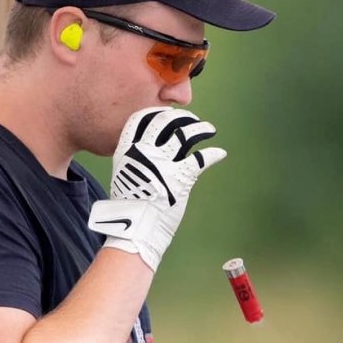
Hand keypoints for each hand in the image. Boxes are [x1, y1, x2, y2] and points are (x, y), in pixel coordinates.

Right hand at [88, 107, 225, 270]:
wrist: (134, 228)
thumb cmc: (129, 207)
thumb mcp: (122, 176)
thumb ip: (134, 160)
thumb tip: (144, 152)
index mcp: (127, 149)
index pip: (142, 119)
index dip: (157, 113)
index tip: (167, 114)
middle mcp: (144, 151)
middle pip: (166, 121)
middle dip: (182, 117)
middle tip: (191, 120)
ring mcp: (164, 162)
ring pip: (186, 134)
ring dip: (201, 129)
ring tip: (209, 129)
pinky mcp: (182, 176)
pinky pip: (202, 158)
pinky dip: (214, 153)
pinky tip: (219, 153)